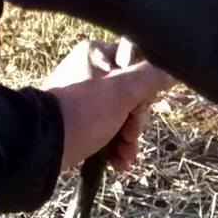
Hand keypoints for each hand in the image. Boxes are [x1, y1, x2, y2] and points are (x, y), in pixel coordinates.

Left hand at [42, 40, 173, 174]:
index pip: (136, 65)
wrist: (44, 147)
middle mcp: (89, 73)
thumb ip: (151, 76)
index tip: (140, 108)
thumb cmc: (84, 113)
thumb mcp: (123, 91)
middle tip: (130, 135)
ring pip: (121, 116)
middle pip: (131, 95)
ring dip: (129, 139)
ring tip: (126, 156)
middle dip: (136, 122)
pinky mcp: (78, 123)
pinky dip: (115, 146)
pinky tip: (120, 162)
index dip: (145, 91)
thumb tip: (173, 67)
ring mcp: (83, 100)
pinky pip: (106, 130)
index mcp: (96, 55)